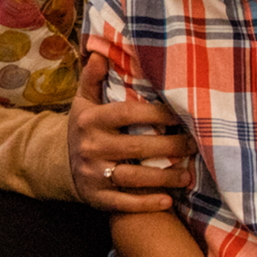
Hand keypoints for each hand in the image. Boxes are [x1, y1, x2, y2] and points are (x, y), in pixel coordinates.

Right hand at [67, 53, 196, 211]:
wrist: (61, 165)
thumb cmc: (87, 127)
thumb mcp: (84, 101)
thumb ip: (93, 78)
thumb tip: (100, 52)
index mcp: (90, 120)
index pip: (127, 114)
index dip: (156, 115)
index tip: (181, 115)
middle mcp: (89, 147)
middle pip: (135, 148)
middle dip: (169, 147)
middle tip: (195, 144)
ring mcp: (92, 175)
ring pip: (132, 178)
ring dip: (163, 178)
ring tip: (188, 174)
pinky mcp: (95, 198)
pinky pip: (122, 203)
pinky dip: (145, 204)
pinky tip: (168, 201)